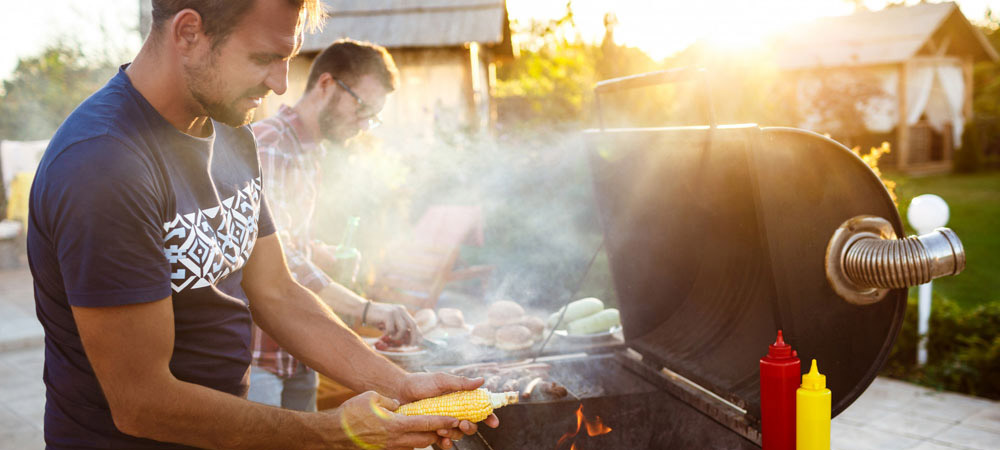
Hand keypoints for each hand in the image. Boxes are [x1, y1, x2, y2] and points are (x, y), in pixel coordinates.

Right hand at [330, 391, 461, 449]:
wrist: (334, 434)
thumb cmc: (351, 414)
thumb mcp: (372, 397)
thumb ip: (390, 400)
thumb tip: (399, 404)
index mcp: (396, 425)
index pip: (426, 424)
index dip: (443, 422)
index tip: (455, 420)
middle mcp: (395, 440)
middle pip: (425, 440)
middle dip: (438, 434)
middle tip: (447, 427)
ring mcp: (389, 448)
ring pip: (415, 447)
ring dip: (425, 440)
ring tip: (432, 432)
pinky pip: (403, 448)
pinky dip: (410, 443)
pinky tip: (409, 436)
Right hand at [368, 302, 420, 344]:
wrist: (363, 310)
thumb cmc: (377, 319)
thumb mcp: (390, 323)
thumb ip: (398, 329)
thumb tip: (408, 340)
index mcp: (402, 311)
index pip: (414, 323)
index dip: (417, 334)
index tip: (418, 342)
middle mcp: (401, 310)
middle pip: (413, 325)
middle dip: (413, 337)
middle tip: (410, 346)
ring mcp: (395, 312)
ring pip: (403, 329)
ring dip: (398, 336)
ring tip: (391, 336)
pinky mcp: (388, 315)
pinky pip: (392, 329)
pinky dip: (388, 333)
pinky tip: (383, 331)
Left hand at [395, 373, 500, 446]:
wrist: (399, 393)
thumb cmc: (420, 383)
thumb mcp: (441, 380)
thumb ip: (461, 383)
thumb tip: (481, 381)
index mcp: (460, 399)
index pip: (479, 409)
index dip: (489, 416)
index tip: (494, 422)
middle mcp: (454, 412)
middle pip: (471, 425)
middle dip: (470, 427)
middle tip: (462, 423)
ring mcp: (444, 422)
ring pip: (458, 434)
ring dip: (454, 434)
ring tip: (441, 429)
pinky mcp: (433, 431)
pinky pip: (444, 442)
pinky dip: (445, 443)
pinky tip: (442, 441)